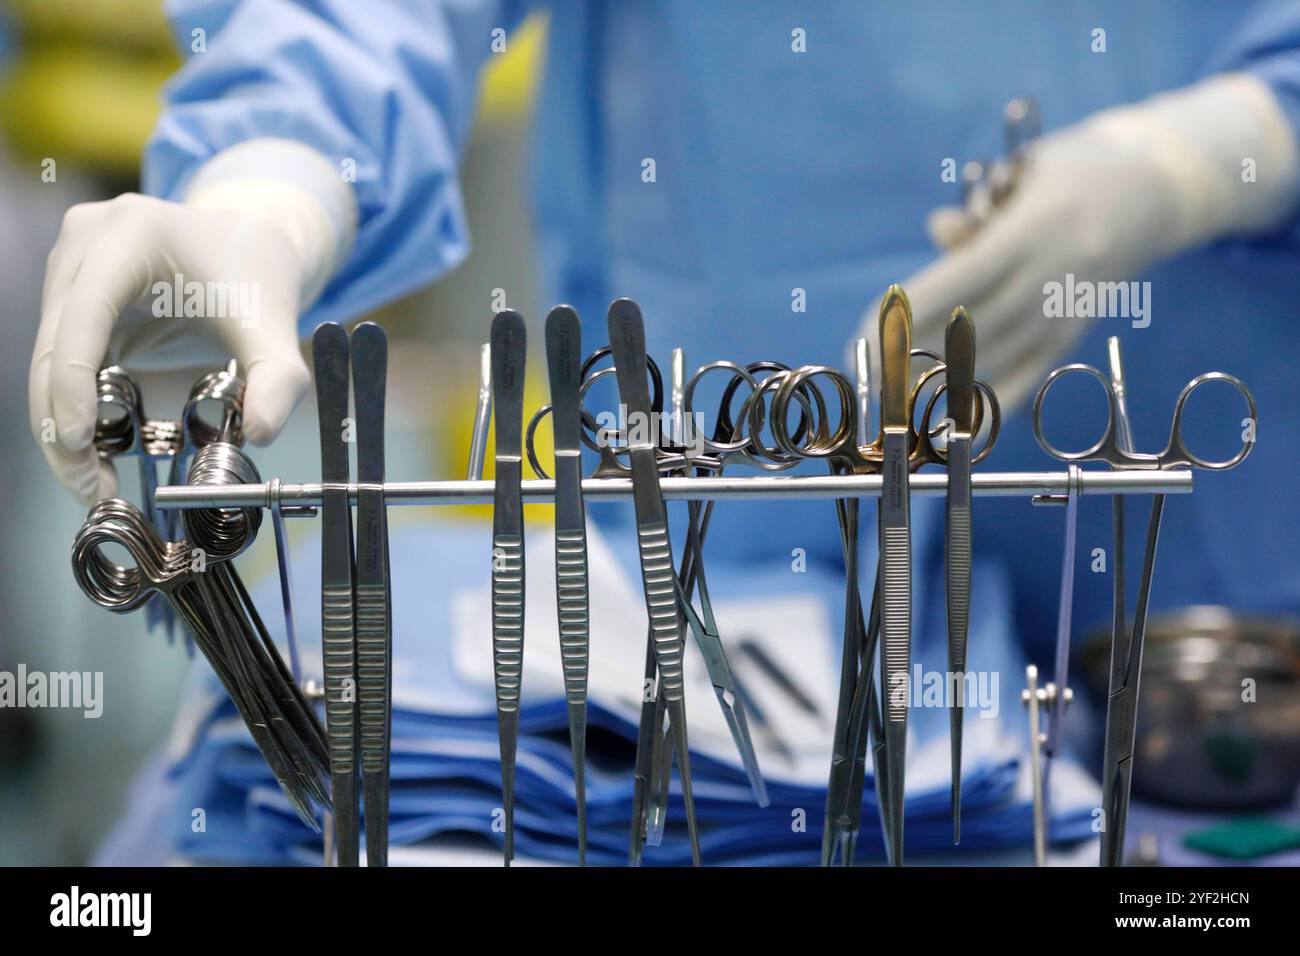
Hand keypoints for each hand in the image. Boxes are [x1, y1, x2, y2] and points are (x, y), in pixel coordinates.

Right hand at [29, 192, 310, 502]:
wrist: (246, 247)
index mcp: (131, 234)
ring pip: (46, 362)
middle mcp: (85, 244)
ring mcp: (70, 269)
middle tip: (90, 489)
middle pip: (53, 346)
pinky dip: (72, 411)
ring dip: (60, 428)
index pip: (84, 312)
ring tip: (93, 484)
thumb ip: (278, 381)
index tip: (78, 440)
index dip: (73, 380)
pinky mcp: (70, 299)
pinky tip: (95, 455)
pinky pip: (60, 363)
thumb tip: (261, 435)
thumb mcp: (275, 328)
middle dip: (62, 426)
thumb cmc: (257, 279)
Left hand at [858, 74, 1298, 409]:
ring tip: (892, 395)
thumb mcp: (1025, 174)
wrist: (1159, 189)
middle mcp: (1057, 275)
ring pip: (997, 357)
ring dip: (940, 380)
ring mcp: (1070, 309)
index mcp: (1038, 228)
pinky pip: (1030, 375)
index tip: (870, 327)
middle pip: (974, 327)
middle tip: (869, 371)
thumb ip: (978, 210)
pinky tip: (952, 419)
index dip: (915, 308)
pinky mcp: (1077, 332)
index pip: (964, 278)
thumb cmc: (1074, 172)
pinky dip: (992, 401)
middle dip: (915, 352)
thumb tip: (939, 231)